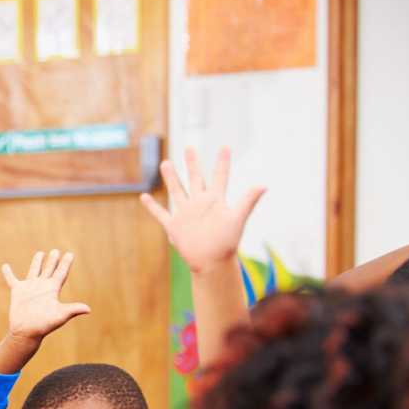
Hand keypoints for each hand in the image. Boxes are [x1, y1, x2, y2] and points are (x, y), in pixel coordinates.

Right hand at [2, 249, 88, 343]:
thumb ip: (73, 309)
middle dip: (53, 260)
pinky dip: (8, 273)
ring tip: (40, 253)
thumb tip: (88, 309)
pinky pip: (11, 279)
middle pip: (49, 269)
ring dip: (37, 262)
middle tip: (56, 251)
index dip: (66, 263)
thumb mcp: (60, 315)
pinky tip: (5, 266)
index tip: (70, 254)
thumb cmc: (44, 325)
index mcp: (52, 289)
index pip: (61, 273)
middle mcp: (42, 286)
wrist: (26, 332)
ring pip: (34, 271)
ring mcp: (29, 288)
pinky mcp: (17, 292)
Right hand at [141, 147, 263, 275]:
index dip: (222, 162)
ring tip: (166, 163)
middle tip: (190, 147)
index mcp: (215, 200)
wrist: (211, 262)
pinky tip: (144, 197)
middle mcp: (200, 203)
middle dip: (192, 163)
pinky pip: (160, 213)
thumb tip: (264, 185)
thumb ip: (248, 201)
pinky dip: (152, 206)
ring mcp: (186, 213)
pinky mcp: (174, 226)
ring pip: (177, 191)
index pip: (219, 176)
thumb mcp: (237, 219)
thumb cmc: (227, 243)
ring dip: (171, 178)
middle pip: (195, 178)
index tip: (225, 147)